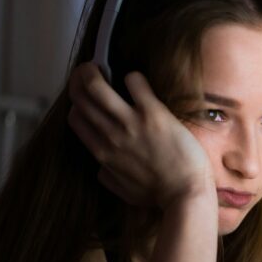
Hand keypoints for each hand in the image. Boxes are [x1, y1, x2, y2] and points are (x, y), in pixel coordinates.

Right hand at [67, 63, 214, 208]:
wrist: (186, 195)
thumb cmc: (159, 196)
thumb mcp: (124, 191)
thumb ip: (108, 177)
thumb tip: (101, 168)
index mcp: (102, 154)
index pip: (75, 119)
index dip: (77, 104)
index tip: (85, 97)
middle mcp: (111, 135)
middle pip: (80, 98)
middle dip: (80, 80)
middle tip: (89, 71)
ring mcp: (131, 123)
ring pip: (96, 86)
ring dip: (93, 70)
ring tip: (99, 65)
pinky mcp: (153, 114)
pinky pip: (134, 82)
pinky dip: (133, 77)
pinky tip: (138, 82)